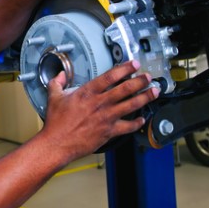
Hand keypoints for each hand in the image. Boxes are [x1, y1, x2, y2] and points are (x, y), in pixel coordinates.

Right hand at [39, 60, 158, 160]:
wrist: (57, 143)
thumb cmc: (56, 123)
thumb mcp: (54, 97)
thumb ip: (57, 82)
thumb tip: (60, 74)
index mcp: (88, 93)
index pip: (110, 76)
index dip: (125, 68)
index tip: (134, 64)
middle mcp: (100, 103)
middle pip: (126, 88)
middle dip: (140, 81)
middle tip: (148, 77)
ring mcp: (107, 117)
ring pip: (131, 105)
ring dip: (145, 97)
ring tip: (153, 92)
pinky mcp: (109, 132)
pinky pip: (128, 127)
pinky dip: (137, 123)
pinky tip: (142, 120)